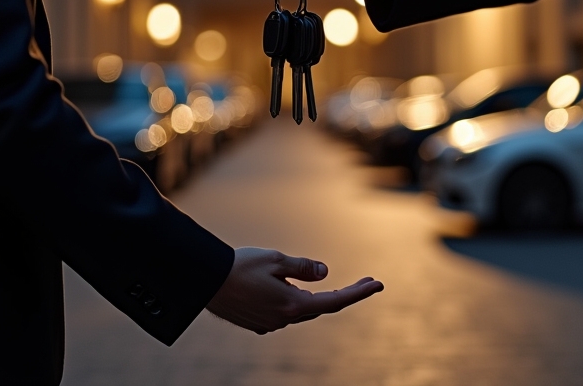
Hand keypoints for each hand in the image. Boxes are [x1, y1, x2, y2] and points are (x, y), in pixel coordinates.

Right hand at [206, 247, 382, 333]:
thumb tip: (325, 272)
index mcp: (292, 304)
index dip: (358, 293)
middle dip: (342, 294)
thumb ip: (303, 267)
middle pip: (320, 306)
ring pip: (300, 309)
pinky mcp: (258, 323)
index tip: (378, 284)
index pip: (335, 301)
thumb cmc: (240, 266)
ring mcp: (270, 324)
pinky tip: (277, 287)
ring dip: (308, 296)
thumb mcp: (276, 259)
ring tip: (298, 276)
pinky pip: (282, 312)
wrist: (204, 281)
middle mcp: (284, 319)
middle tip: (365, 281)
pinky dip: (289, 300)